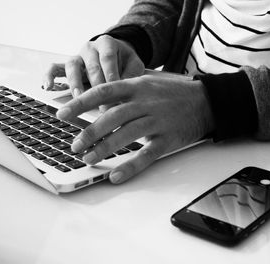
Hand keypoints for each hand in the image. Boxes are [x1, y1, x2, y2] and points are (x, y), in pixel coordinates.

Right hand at [43, 35, 144, 110]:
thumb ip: (132, 74)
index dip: (110, 75)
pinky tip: (48, 87)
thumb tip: (126, 90)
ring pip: (71, 66)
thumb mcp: (134, 64)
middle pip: (91, 66)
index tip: (115, 91)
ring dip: (75, 83)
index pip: (107, 58)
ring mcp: (77, 56)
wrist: (118, 55)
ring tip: (79, 99)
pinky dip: (49, 76)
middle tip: (103, 105)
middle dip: (97, 87)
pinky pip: (54, 68)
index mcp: (107, 43)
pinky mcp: (67, 66)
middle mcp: (90, 48)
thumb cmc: (126, 62)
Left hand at [56, 74, 214, 183]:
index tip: (62, 113)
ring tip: (88, 159)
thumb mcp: (150, 83)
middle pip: (111, 116)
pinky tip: (116, 175)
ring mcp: (158, 121)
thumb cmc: (176, 93)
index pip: (103, 92)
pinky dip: (131, 166)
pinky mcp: (168, 138)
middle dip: (89, 132)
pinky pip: (147, 154)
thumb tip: (98, 100)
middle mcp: (146, 102)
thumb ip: (126, 90)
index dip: (81, 103)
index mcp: (138, 87)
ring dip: (104, 148)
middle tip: (74, 145)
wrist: (207, 101)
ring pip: (126, 135)